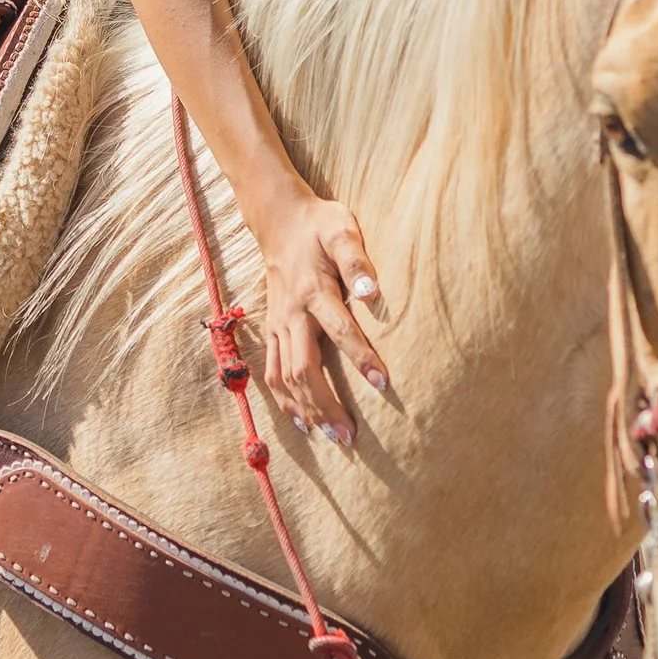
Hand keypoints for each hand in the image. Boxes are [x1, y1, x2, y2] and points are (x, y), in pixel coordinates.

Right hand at [255, 187, 387, 441]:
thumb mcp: (341, 229)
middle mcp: (291, 314)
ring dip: (307, 410)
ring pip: (285, 378)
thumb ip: (356, 259)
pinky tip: (302, 423)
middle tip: (351, 435)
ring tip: (331, 437)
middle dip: (327, 404)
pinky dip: (285, 401)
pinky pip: (273, 373)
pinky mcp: (273, 330)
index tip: (384, 385)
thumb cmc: (319, 225)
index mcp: (312, 290)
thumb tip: (369, 292)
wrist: (278, 220)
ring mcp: (278, 325)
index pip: (338, 330)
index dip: (361, 359)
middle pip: (304, 369)